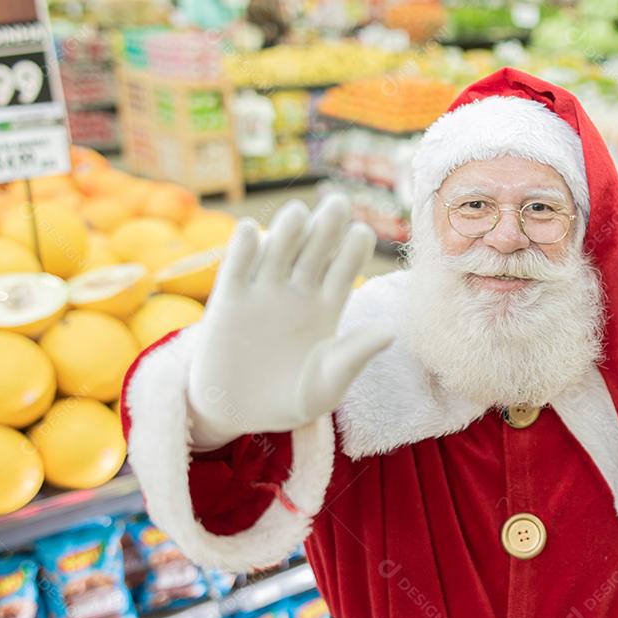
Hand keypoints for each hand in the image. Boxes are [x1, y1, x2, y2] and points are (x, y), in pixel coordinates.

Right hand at [187, 196, 392, 446]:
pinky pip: (237, 268)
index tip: (362, 232)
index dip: (354, 248)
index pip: (345, 267)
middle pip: (315, 248)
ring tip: (297, 214)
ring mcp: (263, 293)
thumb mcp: (326, 386)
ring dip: (287, 228)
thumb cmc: (289, 401)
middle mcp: (298, 292)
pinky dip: (242, 249)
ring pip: (278, 249)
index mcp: (327, 307)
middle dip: (326, 225)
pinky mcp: (228, 301)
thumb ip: (353, 357)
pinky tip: (249, 231)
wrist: (238, 414)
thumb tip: (390, 332)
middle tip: (337, 203)